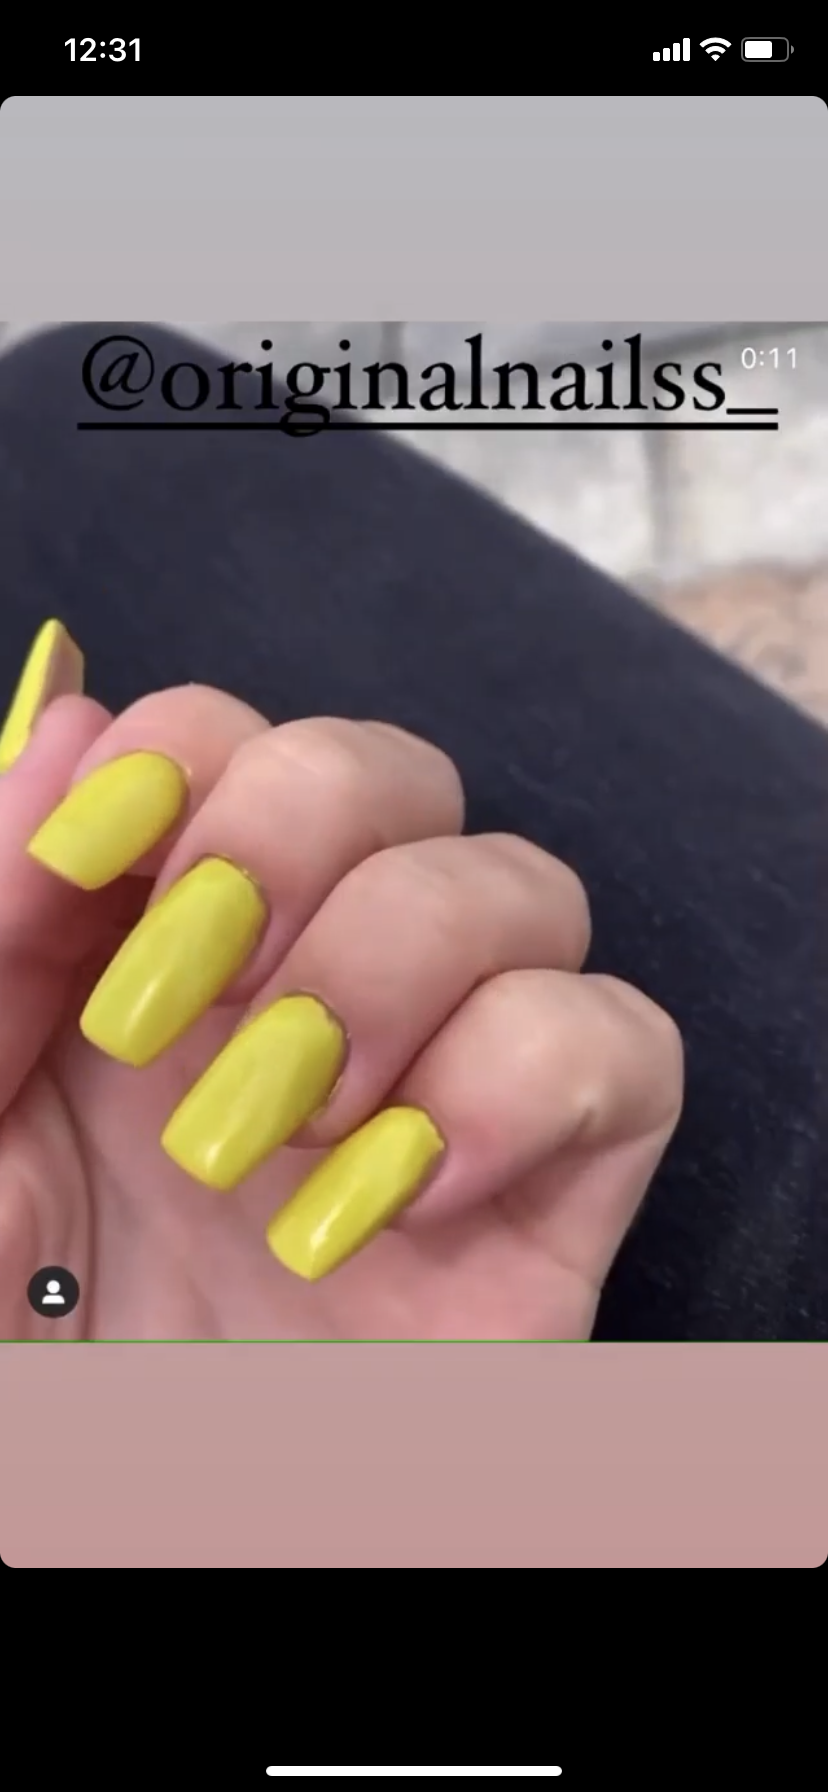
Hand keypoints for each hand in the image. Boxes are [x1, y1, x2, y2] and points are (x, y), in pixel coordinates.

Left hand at [0, 622, 682, 1338]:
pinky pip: (629, 1049)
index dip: (187, 759)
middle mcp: (297, 1009)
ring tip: (273, 1130)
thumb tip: (73, 712)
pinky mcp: (545, 1212)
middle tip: (185, 1000)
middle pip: (392, 772)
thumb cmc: (11, 1358)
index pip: (228, 744)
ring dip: (393, 968)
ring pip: (526, 884)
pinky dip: (525, 1081)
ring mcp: (432, 1101)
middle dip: (295, 838)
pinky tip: (396, 1195)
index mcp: (145, 972)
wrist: (101, 1556)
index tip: (99, 871)